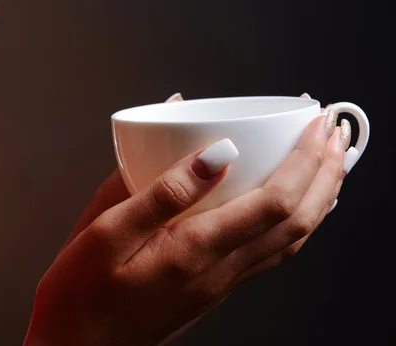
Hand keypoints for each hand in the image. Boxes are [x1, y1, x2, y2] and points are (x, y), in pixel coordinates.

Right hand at [24, 93, 347, 345]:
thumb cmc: (82, 294)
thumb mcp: (105, 232)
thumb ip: (161, 192)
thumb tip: (214, 154)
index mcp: (194, 250)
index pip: (273, 201)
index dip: (304, 160)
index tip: (315, 124)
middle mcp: (219, 271)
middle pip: (296, 221)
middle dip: (324, 174)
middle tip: (335, 135)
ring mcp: (219, 283)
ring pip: (290, 240)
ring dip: (317, 199)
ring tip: (327, 165)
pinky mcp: (211, 287)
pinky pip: (270, 252)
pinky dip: (294, 223)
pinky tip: (291, 209)